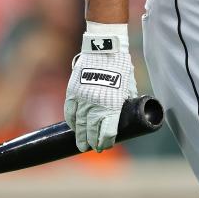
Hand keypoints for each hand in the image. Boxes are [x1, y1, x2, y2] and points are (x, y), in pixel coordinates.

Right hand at [64, 24, 137, 150]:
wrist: (103, 49)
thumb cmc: (120, 66)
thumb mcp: (128, 85)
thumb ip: (127, 99)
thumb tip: (128, 110)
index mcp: (111, 105)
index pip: (106, 131)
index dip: (106, 141)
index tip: (105, 145)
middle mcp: (95, 105)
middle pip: (91, 131)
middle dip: (92, 142)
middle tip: (93, 148)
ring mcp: (82, 99)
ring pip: (79, 124)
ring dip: (80, 136)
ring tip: (81, 144)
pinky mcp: (72, 92)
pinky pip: (69, 111)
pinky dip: (71, 121)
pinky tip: (74, 127)